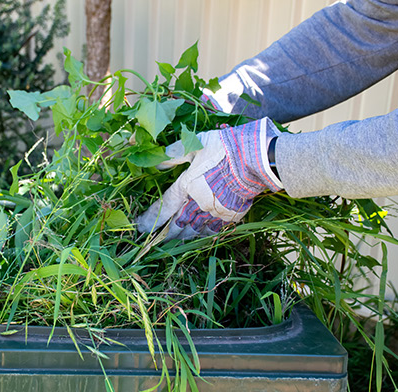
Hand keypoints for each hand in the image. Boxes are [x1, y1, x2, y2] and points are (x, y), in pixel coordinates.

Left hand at [135, 118, 282, 239]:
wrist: (256, 158)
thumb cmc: (224, 148)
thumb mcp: (195, 145)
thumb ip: (174, 155)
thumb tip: (157, 163)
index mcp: (186, 186)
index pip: (163, 207)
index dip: (150, 219)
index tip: (140, 227)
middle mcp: (198, 203)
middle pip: (177, 225)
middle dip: (164, 233)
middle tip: (154, 240)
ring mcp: (216, 211)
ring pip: (194, 231)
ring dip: (182, 236)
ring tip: (174, 240)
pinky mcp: (232, 215)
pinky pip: (213, 231)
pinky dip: (203, 235)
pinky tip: (198, 236)